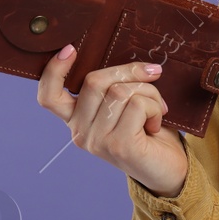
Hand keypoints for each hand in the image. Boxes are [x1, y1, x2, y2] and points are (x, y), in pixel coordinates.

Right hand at [36, 44, 188, 197]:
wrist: (170, 170)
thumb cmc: (148, 132)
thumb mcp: (124, 104)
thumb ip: (114, 85)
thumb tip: (129, 61)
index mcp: (76, 119)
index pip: (49, 96)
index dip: (53, 70)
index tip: (70, 49)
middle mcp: (79, 132)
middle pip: (94, 81)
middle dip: (129, 72)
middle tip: (153, 77)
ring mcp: (97, 141)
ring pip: (119, 91)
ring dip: (148, 92)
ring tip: (156, 109)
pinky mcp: (119, 146)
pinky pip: (137, 104)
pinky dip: (155, 107)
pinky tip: (156, 123)